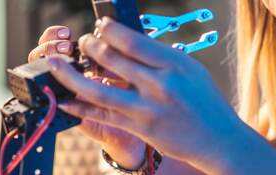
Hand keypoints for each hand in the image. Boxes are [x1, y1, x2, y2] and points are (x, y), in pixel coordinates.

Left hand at [45, 18, 267, 172]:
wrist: (218, 139)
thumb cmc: (204, 101)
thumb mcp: (189, 70)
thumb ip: (160, 58)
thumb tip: (126, 43)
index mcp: (173, 64)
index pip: (133, 42)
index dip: (110, 32)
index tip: (100, 27)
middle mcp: (160, 84)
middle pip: (113, 59)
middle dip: (90, 46)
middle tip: (83, 41)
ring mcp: (148, 108)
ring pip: (99, 89)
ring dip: (72, 75)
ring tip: (57, 65)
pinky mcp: (140, 128)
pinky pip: (103, 115)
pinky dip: (81, 107)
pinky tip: (65, 100)